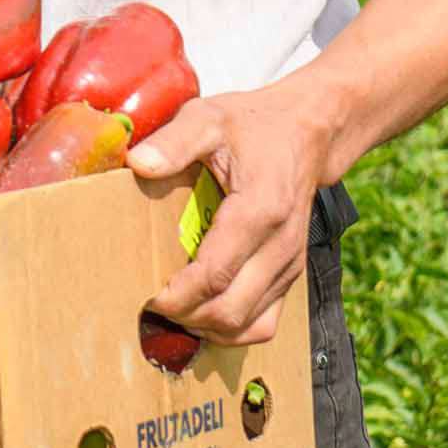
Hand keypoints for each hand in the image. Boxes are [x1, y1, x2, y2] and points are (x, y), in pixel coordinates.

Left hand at [131, 83, 338, 344]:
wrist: (309, 132)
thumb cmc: (254, 126)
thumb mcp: (208, 118)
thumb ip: (173, 142)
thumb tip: (138, 163)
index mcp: (259, 210)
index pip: (214, 275)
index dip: (176, 296)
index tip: (146, 294)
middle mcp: (280, 246)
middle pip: (229, 311)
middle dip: (185, 316)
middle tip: (150, 304)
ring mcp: (290, 265)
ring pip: (247, 326)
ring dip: (206, 327)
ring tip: (173, 310)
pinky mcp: (291, 275)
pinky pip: (264, 323)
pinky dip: (231, 329)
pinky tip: (203, 313)